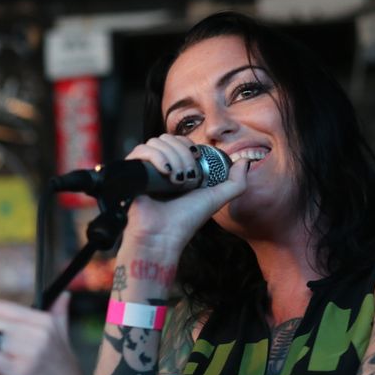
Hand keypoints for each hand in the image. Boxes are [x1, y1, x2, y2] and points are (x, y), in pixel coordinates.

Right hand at [124, 134, 248, 250]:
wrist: (164, 236)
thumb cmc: (186, 220)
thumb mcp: (216, 199)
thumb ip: (236, 182)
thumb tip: (245, 160)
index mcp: (174, 167)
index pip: (180, 141)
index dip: (190, 148)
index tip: (196, 168)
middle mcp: (157, 166)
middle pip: (168, 138)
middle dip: (183, 154)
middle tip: (188, 178)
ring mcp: (143, 168)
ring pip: (156, 142)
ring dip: (172, 158)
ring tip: (176, 181)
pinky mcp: (129, 172)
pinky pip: (141, 150)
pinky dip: (156, 157)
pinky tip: (165, 173)